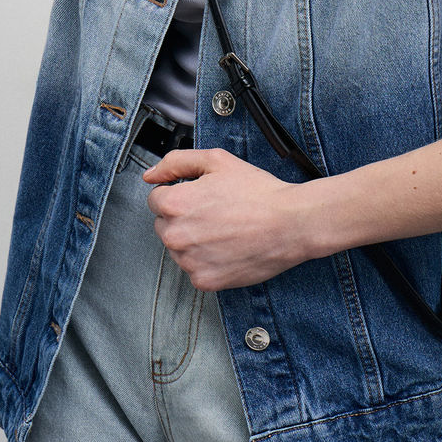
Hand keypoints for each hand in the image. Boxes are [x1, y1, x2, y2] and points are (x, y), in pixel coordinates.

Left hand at [144, 147, 308, 290]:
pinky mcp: (205, 281)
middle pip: (164, 225)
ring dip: (193, 240)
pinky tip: (229, 247)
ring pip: (179, 249)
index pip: (156, 200)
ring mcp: (190, 262)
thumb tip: (150, 175)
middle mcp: (176, 236)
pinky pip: (195, 269)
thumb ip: (177, 162)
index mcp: (175, 204)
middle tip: (216, 212)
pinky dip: (208, 261)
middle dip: (184, 217)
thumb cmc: (258, 192)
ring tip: (225, 229)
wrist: (290, 224)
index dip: (179, 194)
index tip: (201, 197)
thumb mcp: (217, 160)